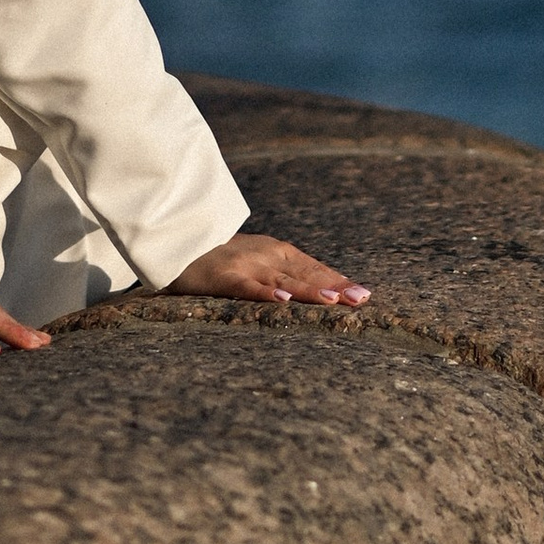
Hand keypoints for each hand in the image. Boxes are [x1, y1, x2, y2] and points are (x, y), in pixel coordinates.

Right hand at [167, 231, 369, 306]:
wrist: (178, 241)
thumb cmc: (219, 256)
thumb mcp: (255, 259)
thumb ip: (282, 273)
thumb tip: (318, 290)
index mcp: (276, 252)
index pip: (314, 268)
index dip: (339, 279)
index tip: (364, 294)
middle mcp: (266, 256)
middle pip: (306, 274)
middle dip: (336, 287)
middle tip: (362, 299)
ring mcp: (246, 265)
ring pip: (284, 280)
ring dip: (310, 290)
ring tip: (334, 301)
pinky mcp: (224, 276)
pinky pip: (248, 287)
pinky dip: (266, 293)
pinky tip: (283, 301)